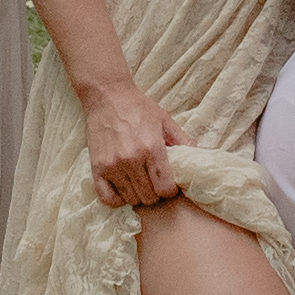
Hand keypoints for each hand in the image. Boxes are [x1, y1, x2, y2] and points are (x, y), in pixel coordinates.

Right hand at [83, 72, 176, 206]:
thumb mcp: (165, 119)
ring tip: (140, 183)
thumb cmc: (138, 107)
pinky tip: (123, 189)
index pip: (165, 188)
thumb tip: (197, 156)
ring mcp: (113, 166)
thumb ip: (182, 139)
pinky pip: (107, 198)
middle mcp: (132, 159)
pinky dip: (117, 199)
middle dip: (156, 193)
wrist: (107, 95)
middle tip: (155, 182)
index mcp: (152, 148)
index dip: (170, 190)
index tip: (169, 184)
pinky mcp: (97, 168)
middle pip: (149, 197)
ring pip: (131, 199)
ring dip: (138, 195)